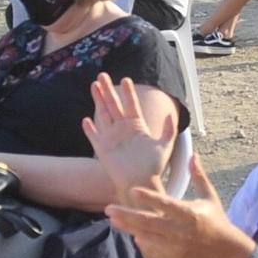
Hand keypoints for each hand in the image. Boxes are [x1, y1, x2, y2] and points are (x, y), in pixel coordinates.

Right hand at [82, 75, 174, 203]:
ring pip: (103, 114)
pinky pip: (94, 136)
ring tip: (94, 85)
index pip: (131, 105)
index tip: (126, 79)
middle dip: (108, 89)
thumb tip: (171, 115)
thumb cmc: (153, 167)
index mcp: (137, 126)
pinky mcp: (103, 149)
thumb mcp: (164, 146)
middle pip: (114, 105)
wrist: (141, 183)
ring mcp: (111, 138)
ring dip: (98, 100)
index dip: (128, 93)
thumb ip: (169, 131)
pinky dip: (90, 129)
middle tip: (102, 74)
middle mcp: (123, 129)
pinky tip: (86, 120)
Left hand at [104, 157, 250, 257]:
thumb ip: (199, 177)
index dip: (149, 198)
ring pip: (148, 237)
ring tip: (114, 220)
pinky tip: (133, 234)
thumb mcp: (210, 197)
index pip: (166, 204)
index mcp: (191, 214)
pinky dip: (143, 242)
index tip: (132, 190)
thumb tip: (193, 155)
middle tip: (108, 209)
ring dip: (129, 228)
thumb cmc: (215, 219)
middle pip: (149, 223)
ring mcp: (177, 247)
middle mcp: (182, 231)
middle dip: (127, 216)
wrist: (224, 251)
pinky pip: (154, 250)